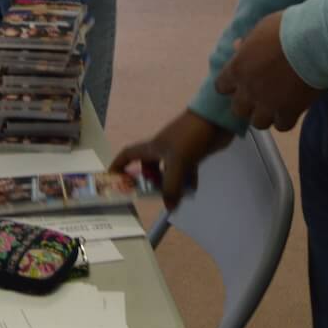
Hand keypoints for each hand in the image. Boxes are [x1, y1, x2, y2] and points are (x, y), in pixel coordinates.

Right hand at [111, 111, 229, 209]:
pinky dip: (187, 182)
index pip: (128, 155)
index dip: (118, 166)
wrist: (215, 120)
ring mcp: (177, 152)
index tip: (112, 180)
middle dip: (150, 183)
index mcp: (152, 148)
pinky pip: (185, 172)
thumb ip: (172, 187)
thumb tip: (169, 207)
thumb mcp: (178, 163)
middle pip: (148, 168)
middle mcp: (162, 150)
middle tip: (154, 197)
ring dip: (170, 184)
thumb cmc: (190, 137)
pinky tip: (192, 192)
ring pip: (168, 172)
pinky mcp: (192, 154)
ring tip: (175, 199)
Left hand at [213, 11, 320, 130]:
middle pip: (238, 109)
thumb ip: (247, 42)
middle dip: (248, 104)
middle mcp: (248, 90)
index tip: (241, 81)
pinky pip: (282, 126)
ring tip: (276, 106)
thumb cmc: (285, 29)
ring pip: (258, 122)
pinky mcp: (288, 112)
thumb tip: (237, 46)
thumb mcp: (260, 29)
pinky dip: (285, 119)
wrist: (312, 43)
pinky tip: (291, 110)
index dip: (231, 85)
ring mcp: (267, 104)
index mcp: (237, 69)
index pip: (222, 86)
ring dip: (265, 115)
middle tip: (260, 95)